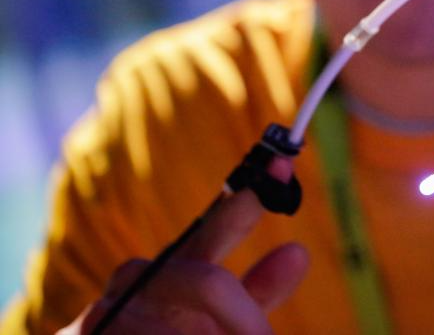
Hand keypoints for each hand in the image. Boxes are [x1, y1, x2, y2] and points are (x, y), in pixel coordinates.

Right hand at [60, 157, 309, 334]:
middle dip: (244, 319)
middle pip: (207, 284)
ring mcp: (107, 310)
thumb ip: (258, 291)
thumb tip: (299, 252)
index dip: (249, 200)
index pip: (218, 226)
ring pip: (171, 331)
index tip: (282, 167)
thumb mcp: (219, 319)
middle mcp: (142, 277)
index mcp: (181, 265)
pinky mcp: (82, 333)